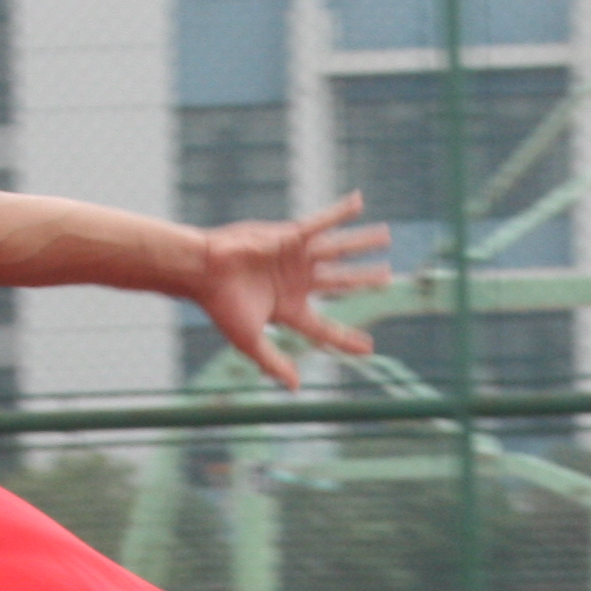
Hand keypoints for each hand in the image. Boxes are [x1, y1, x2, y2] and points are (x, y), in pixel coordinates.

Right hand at [194, 195, 390, 389]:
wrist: (203, 270)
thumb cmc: (221, 306)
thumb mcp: (249, 341)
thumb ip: (273, 362)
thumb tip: (295, 387)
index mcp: (288, 310)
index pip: (324, 328)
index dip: (346, 339)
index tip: (369, 348)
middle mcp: (296, 282)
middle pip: (340, 284)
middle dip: (363, 280)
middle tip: (387, 279)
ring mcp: (295, 258)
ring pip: (337, 251)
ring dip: (361, 243)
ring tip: (386, 237)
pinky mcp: (290, 236)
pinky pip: (321, 222)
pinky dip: (340, 213)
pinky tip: (359, 202)